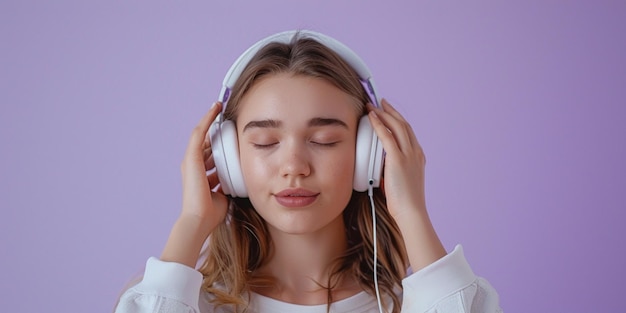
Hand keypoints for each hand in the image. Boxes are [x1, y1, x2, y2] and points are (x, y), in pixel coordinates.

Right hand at [161, 102, 228, 266]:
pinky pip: (200, 132)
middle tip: (228, 114)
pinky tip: (215, 108)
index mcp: (200, 174)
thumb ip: (229, 185)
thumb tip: (240, 181)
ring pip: (202, 134)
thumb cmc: (212, 212)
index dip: (219, 143)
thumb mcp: (224, 194)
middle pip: (207, 142)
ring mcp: (191, 160)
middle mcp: (193, 165)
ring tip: (220, 106)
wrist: (199, 220)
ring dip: (211, 119)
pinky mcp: (191, 157)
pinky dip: (207, 119)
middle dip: (216, 130)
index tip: (229, 133)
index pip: (210, 153)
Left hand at [367, 99, 425, 217]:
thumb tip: (378, 166)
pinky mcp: (398, 160)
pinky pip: (387, 137)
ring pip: (396, 126)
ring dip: (384, 114)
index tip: (389, 113)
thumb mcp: (400, 180)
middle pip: (403, 125)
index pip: (408, 132)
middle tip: (380, 102)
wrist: (411, 212)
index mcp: (418, 157)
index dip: (398, 120)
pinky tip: (372, 117)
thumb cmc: (405, 202)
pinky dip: (379, 125)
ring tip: (373, 106)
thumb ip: (392, 169)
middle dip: (391, 111)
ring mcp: (408, 155)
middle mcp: (415, 152)